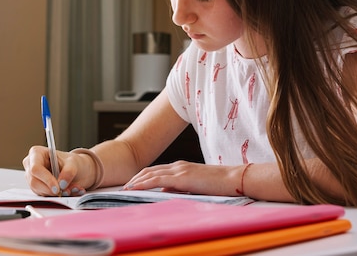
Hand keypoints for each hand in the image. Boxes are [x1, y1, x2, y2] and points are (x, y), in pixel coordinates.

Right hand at [22, 146, 87, 196]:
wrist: (76, 169)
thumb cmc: (71, 162)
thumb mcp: (73, 162)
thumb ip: (69, 171)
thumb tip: (62, 184)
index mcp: (36, 153)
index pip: (36, 168)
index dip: (46, 179)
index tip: (58, 188)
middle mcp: (30, 165)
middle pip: (34, 182)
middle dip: (50, 189)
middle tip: (65, 191)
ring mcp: (32, 177)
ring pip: (38, 190)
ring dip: (55, 193)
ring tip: (71, 189)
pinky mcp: (36, 187)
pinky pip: (43, 195)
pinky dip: (55, 195)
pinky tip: (67, 191)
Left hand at [123, 161, 237, 195]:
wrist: (232, 178)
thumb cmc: (218, 183)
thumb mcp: (195, 185)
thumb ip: (179, 186)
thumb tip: (164, 191)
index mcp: (182, 167)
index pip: (157, 170)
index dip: (143, 176)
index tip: (132, 184)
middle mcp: (179, 165)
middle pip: (150, 170)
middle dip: (136, 178)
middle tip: (124, 186)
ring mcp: (180, 170)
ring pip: (152, 173)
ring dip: (137, 180)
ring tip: (126, 188)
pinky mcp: (183, 177)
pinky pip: (158, 179)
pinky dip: (144, 183)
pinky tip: (136, 187)